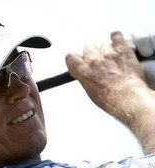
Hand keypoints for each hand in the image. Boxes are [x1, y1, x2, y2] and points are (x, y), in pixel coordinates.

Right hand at [65, 31, 154, 153]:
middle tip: (100, 62)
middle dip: (93, 54)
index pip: (70, 57)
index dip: (75, 59)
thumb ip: (86, 78)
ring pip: (102, 44)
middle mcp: (93, 59)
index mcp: (82, 70)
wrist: (127, 98)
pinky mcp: (121, 49)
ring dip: (106, 49)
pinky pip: (116, 36)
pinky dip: (116, 37)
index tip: (78, 60)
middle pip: (88, 48)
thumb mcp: (90, 91)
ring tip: (113, 58)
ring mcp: (107, 53)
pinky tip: (116, 40)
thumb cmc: (110, 99)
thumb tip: (87, 75)